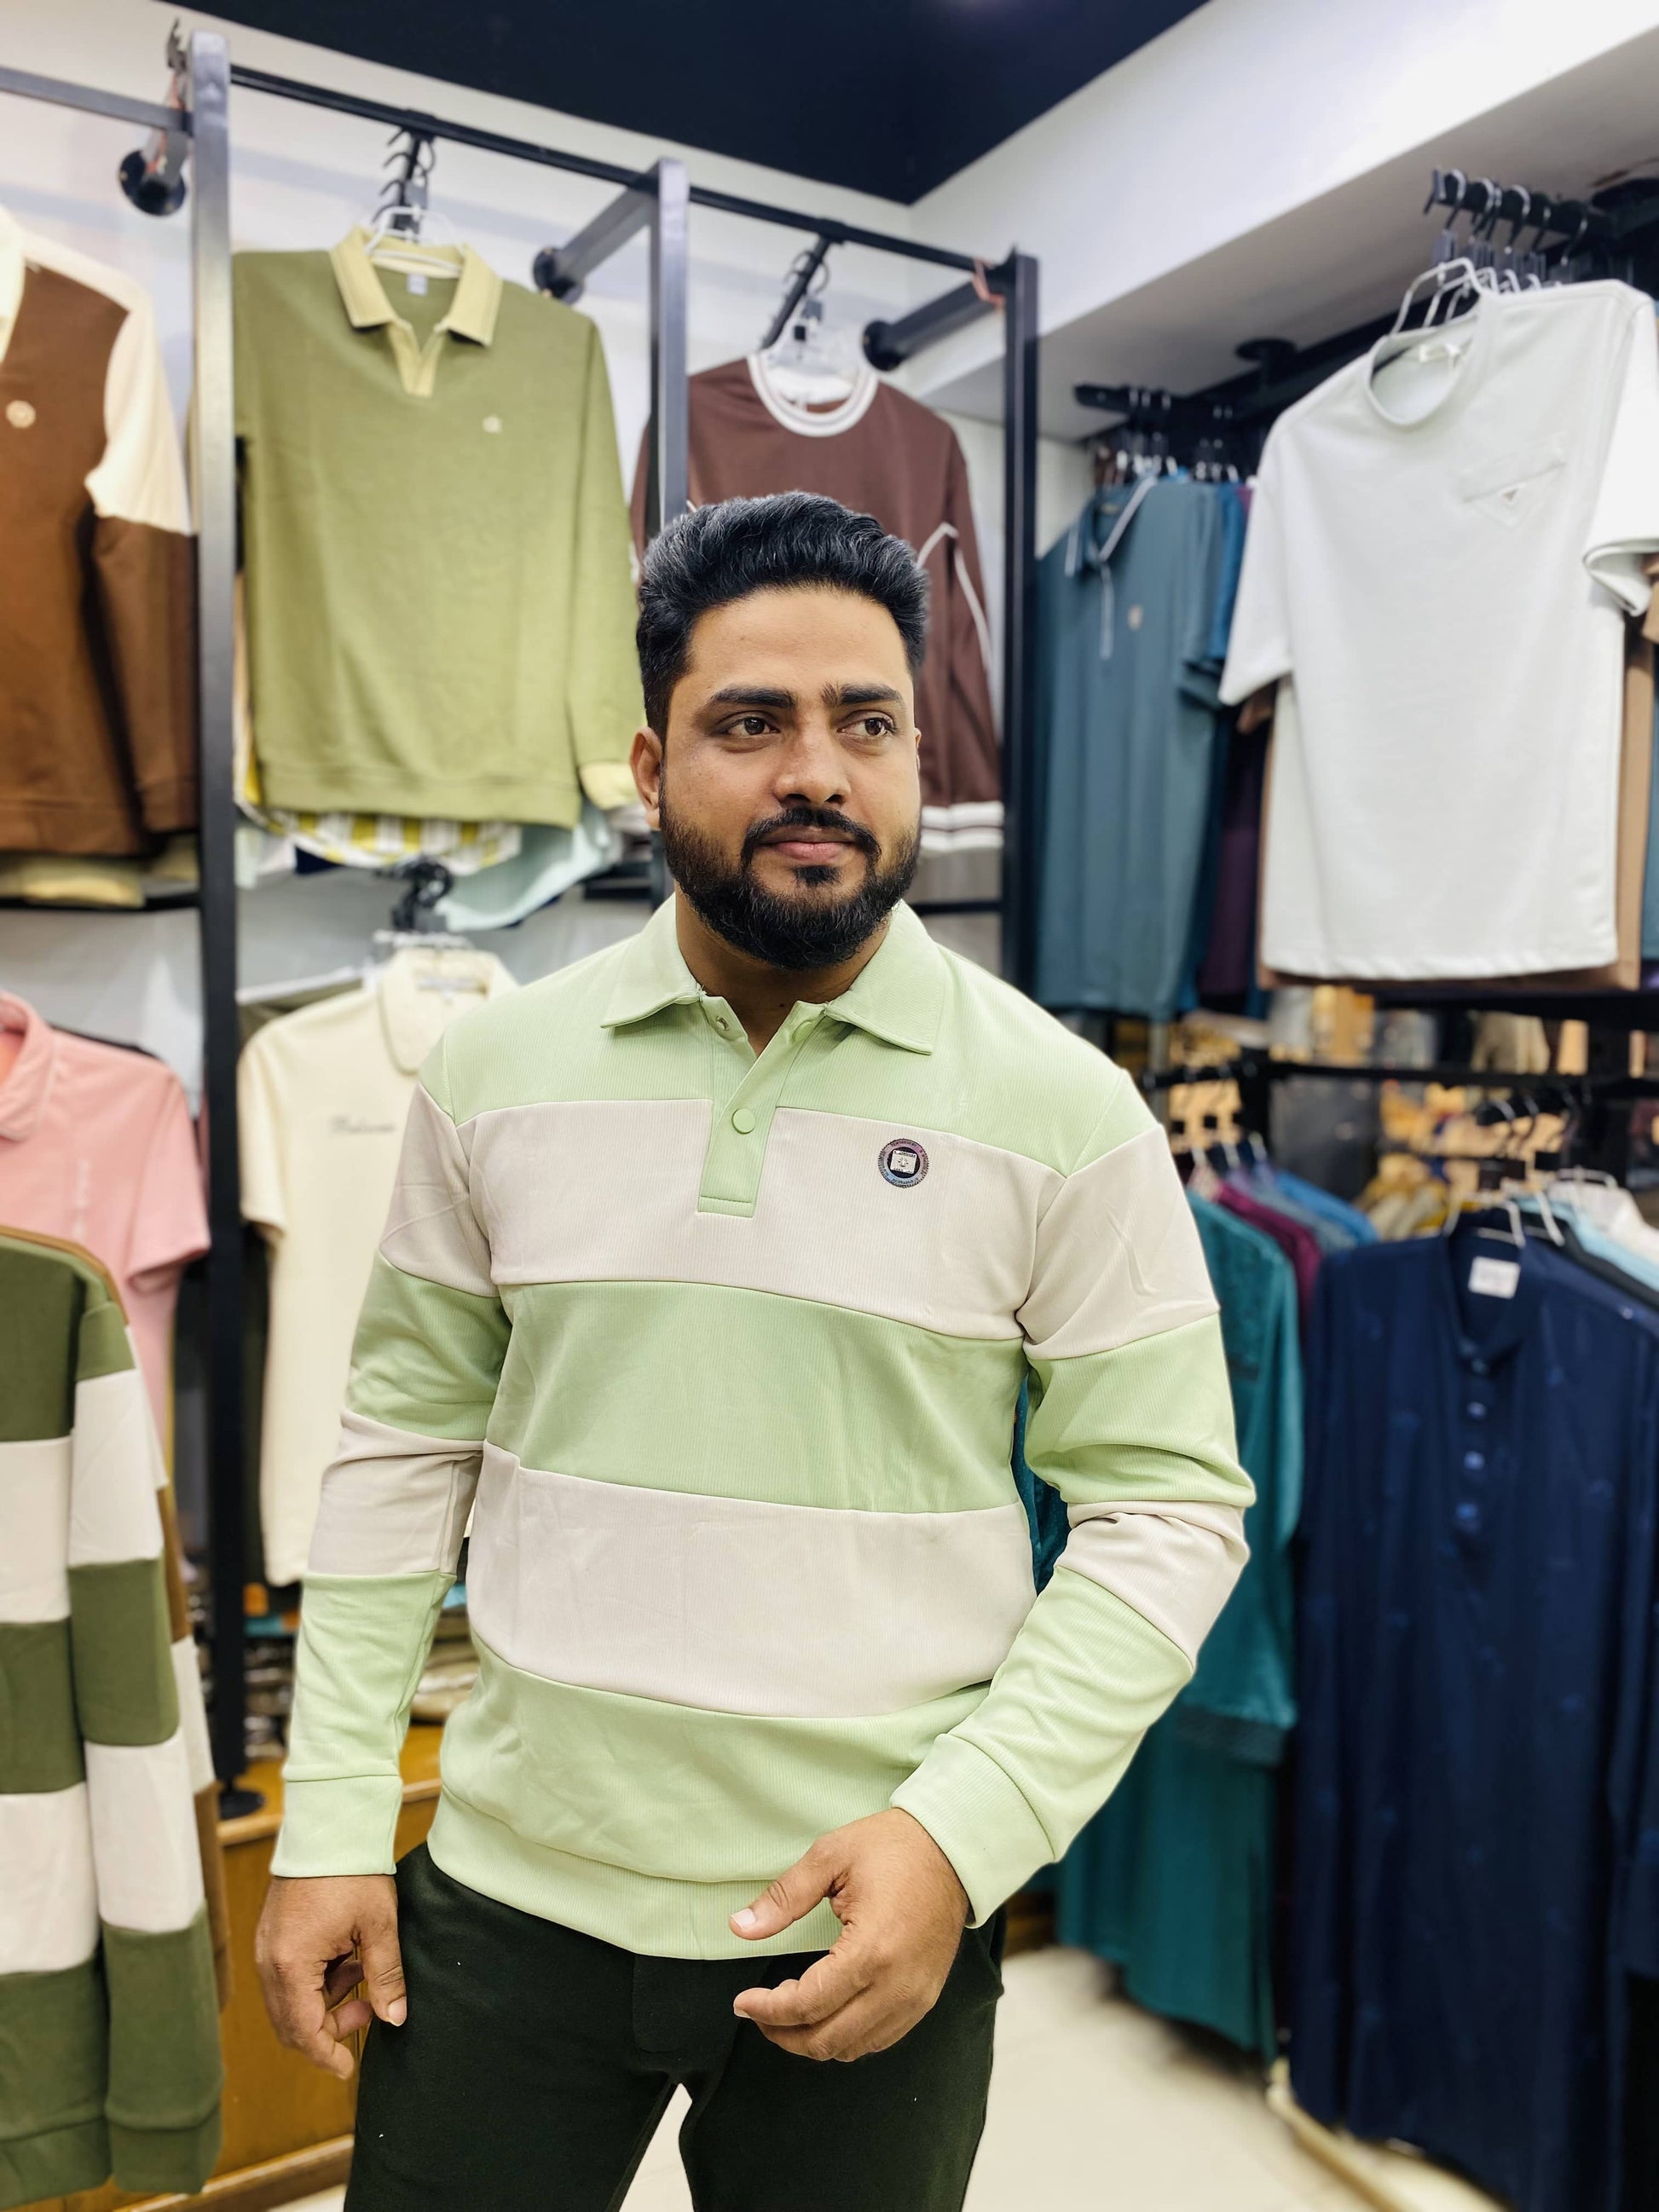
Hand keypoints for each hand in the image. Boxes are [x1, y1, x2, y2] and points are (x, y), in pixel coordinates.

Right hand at [255, 1873, 404, 2079]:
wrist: (330, 1825)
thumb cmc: (354, 1871)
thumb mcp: (379, 1926)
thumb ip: (386, 1977)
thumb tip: (395, 2019)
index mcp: (291, 1964)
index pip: (303, 2031)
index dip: (327, 2055)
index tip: (349, 2068)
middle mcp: (269, 1962)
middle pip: (291, 2023)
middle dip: (328, 2028)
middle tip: (368, 2011)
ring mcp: (266, 1948)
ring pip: (290, 2001)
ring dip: (324, 2003)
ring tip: (363, 1978)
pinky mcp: (272, 1936)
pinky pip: (289, 1977)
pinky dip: (316, 1981)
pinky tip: (347, 1961)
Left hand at [729, 1809, 968, 2061]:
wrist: (952, 1849)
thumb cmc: (891, 1847)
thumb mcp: (830, 1857)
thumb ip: (784, 1897)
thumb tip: (739, 1927)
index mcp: (871, 1950)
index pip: (808, 2004)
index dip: (767, 2009)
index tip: (741, 2002)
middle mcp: (896, 1986)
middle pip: (827, 2040)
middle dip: (783, 2034)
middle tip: (757, 2012)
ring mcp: (915, 1998)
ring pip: (852, 2048)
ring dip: (812, 2040)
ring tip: (786, 2014)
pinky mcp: (925, 1999)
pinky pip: (878, 2039)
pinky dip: (845, 2037)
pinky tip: (826, 2012)